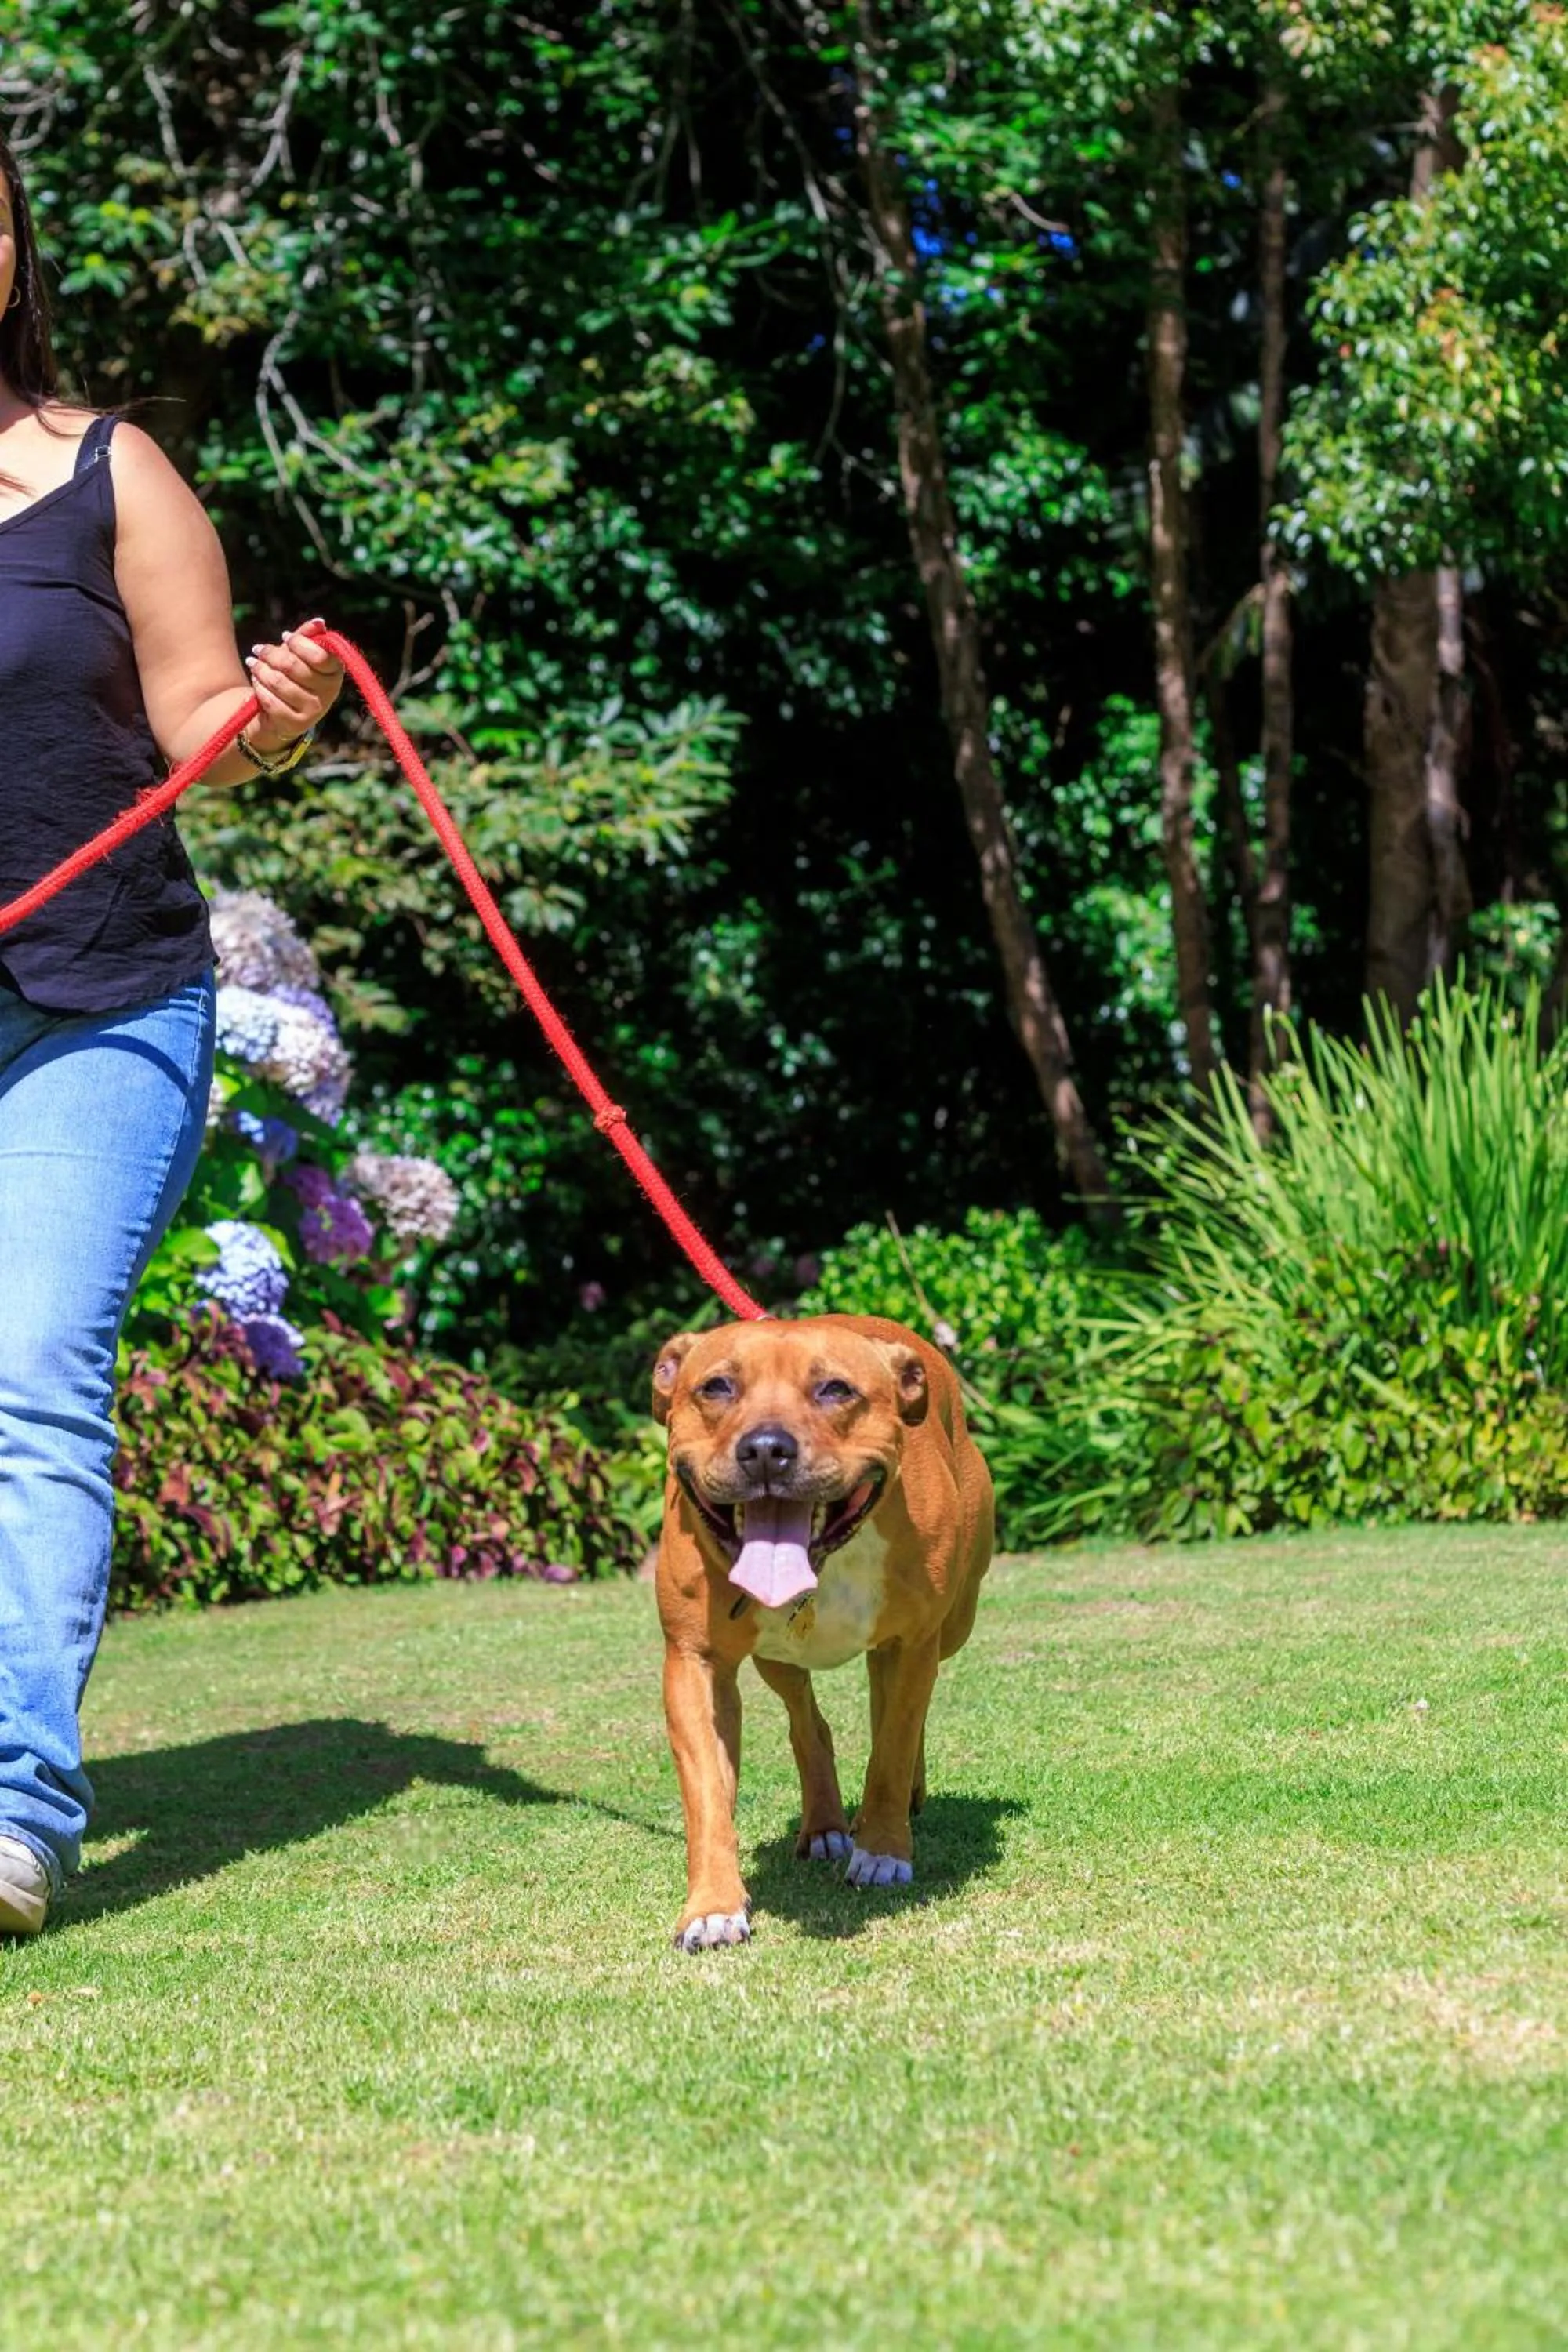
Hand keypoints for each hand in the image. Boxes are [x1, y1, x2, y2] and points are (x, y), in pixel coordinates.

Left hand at [243, 618, 343, 751]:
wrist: (282, 712)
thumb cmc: (293, 677)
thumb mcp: (300, 655)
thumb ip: (308, 638)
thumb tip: (319, 622)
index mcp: (335, 673)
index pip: (319, 656)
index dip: (298, 643)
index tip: (285, 638)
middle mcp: (329, 693)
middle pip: (293, 666)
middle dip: (271, 654)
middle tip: (259, 649)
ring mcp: (314, 711)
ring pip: (278, 682)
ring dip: (260, 670)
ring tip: (253, 663)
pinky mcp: (295, 724)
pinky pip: (270, 700)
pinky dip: (259, 687)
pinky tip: (256, 681)